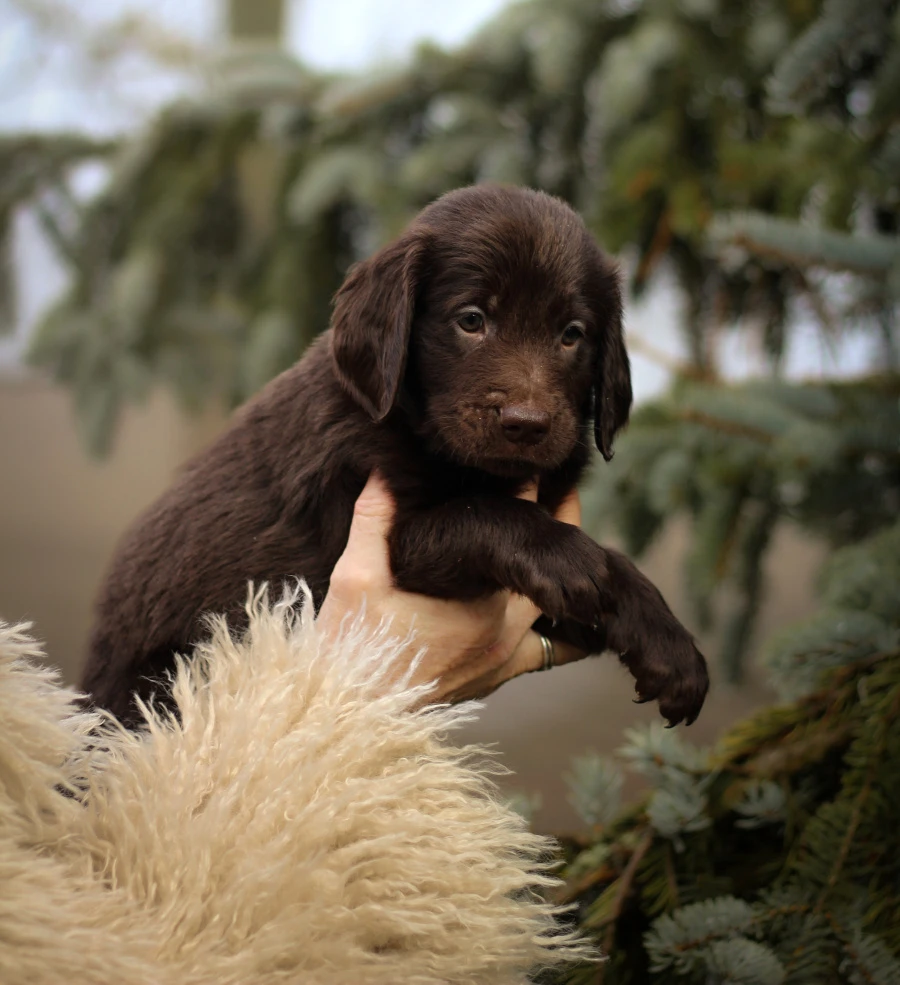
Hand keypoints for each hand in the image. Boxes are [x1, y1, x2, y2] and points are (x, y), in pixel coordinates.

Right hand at [317, 472, 586, 703]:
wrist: (355, 718)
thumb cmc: (353, 650)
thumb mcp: (355, 579)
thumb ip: (373, 521)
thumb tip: (382, 472)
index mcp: (481, 601)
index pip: (523, 531)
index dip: (530, 493)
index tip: (536, 464)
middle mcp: (507, 630)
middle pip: (553, 563)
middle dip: (554, 523)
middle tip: (560, 486)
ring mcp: (508, 657)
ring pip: (560, 605)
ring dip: (560, 571)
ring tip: (562, 537)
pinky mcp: (501, 676)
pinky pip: (551, 648)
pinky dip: (560, 621)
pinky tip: (558, 601)